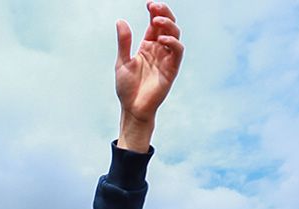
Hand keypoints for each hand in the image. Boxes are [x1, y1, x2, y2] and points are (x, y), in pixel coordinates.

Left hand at [115, 2, 182, 150]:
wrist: (132, 108)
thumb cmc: (127, 88)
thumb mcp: (122, 62)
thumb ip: (124, 42)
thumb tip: (120, 21)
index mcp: (148, 46)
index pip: (155, 24)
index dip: (155, 12)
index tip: (149, 4)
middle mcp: (159, 50)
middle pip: (168, 25)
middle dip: (164, 13)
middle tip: (154, 7)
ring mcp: (166, 59)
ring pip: (175, 35)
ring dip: (168, 25)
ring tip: (156, 20)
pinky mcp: (171, 69)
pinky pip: (177, 52)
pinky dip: (172, 43)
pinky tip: (161, 39)